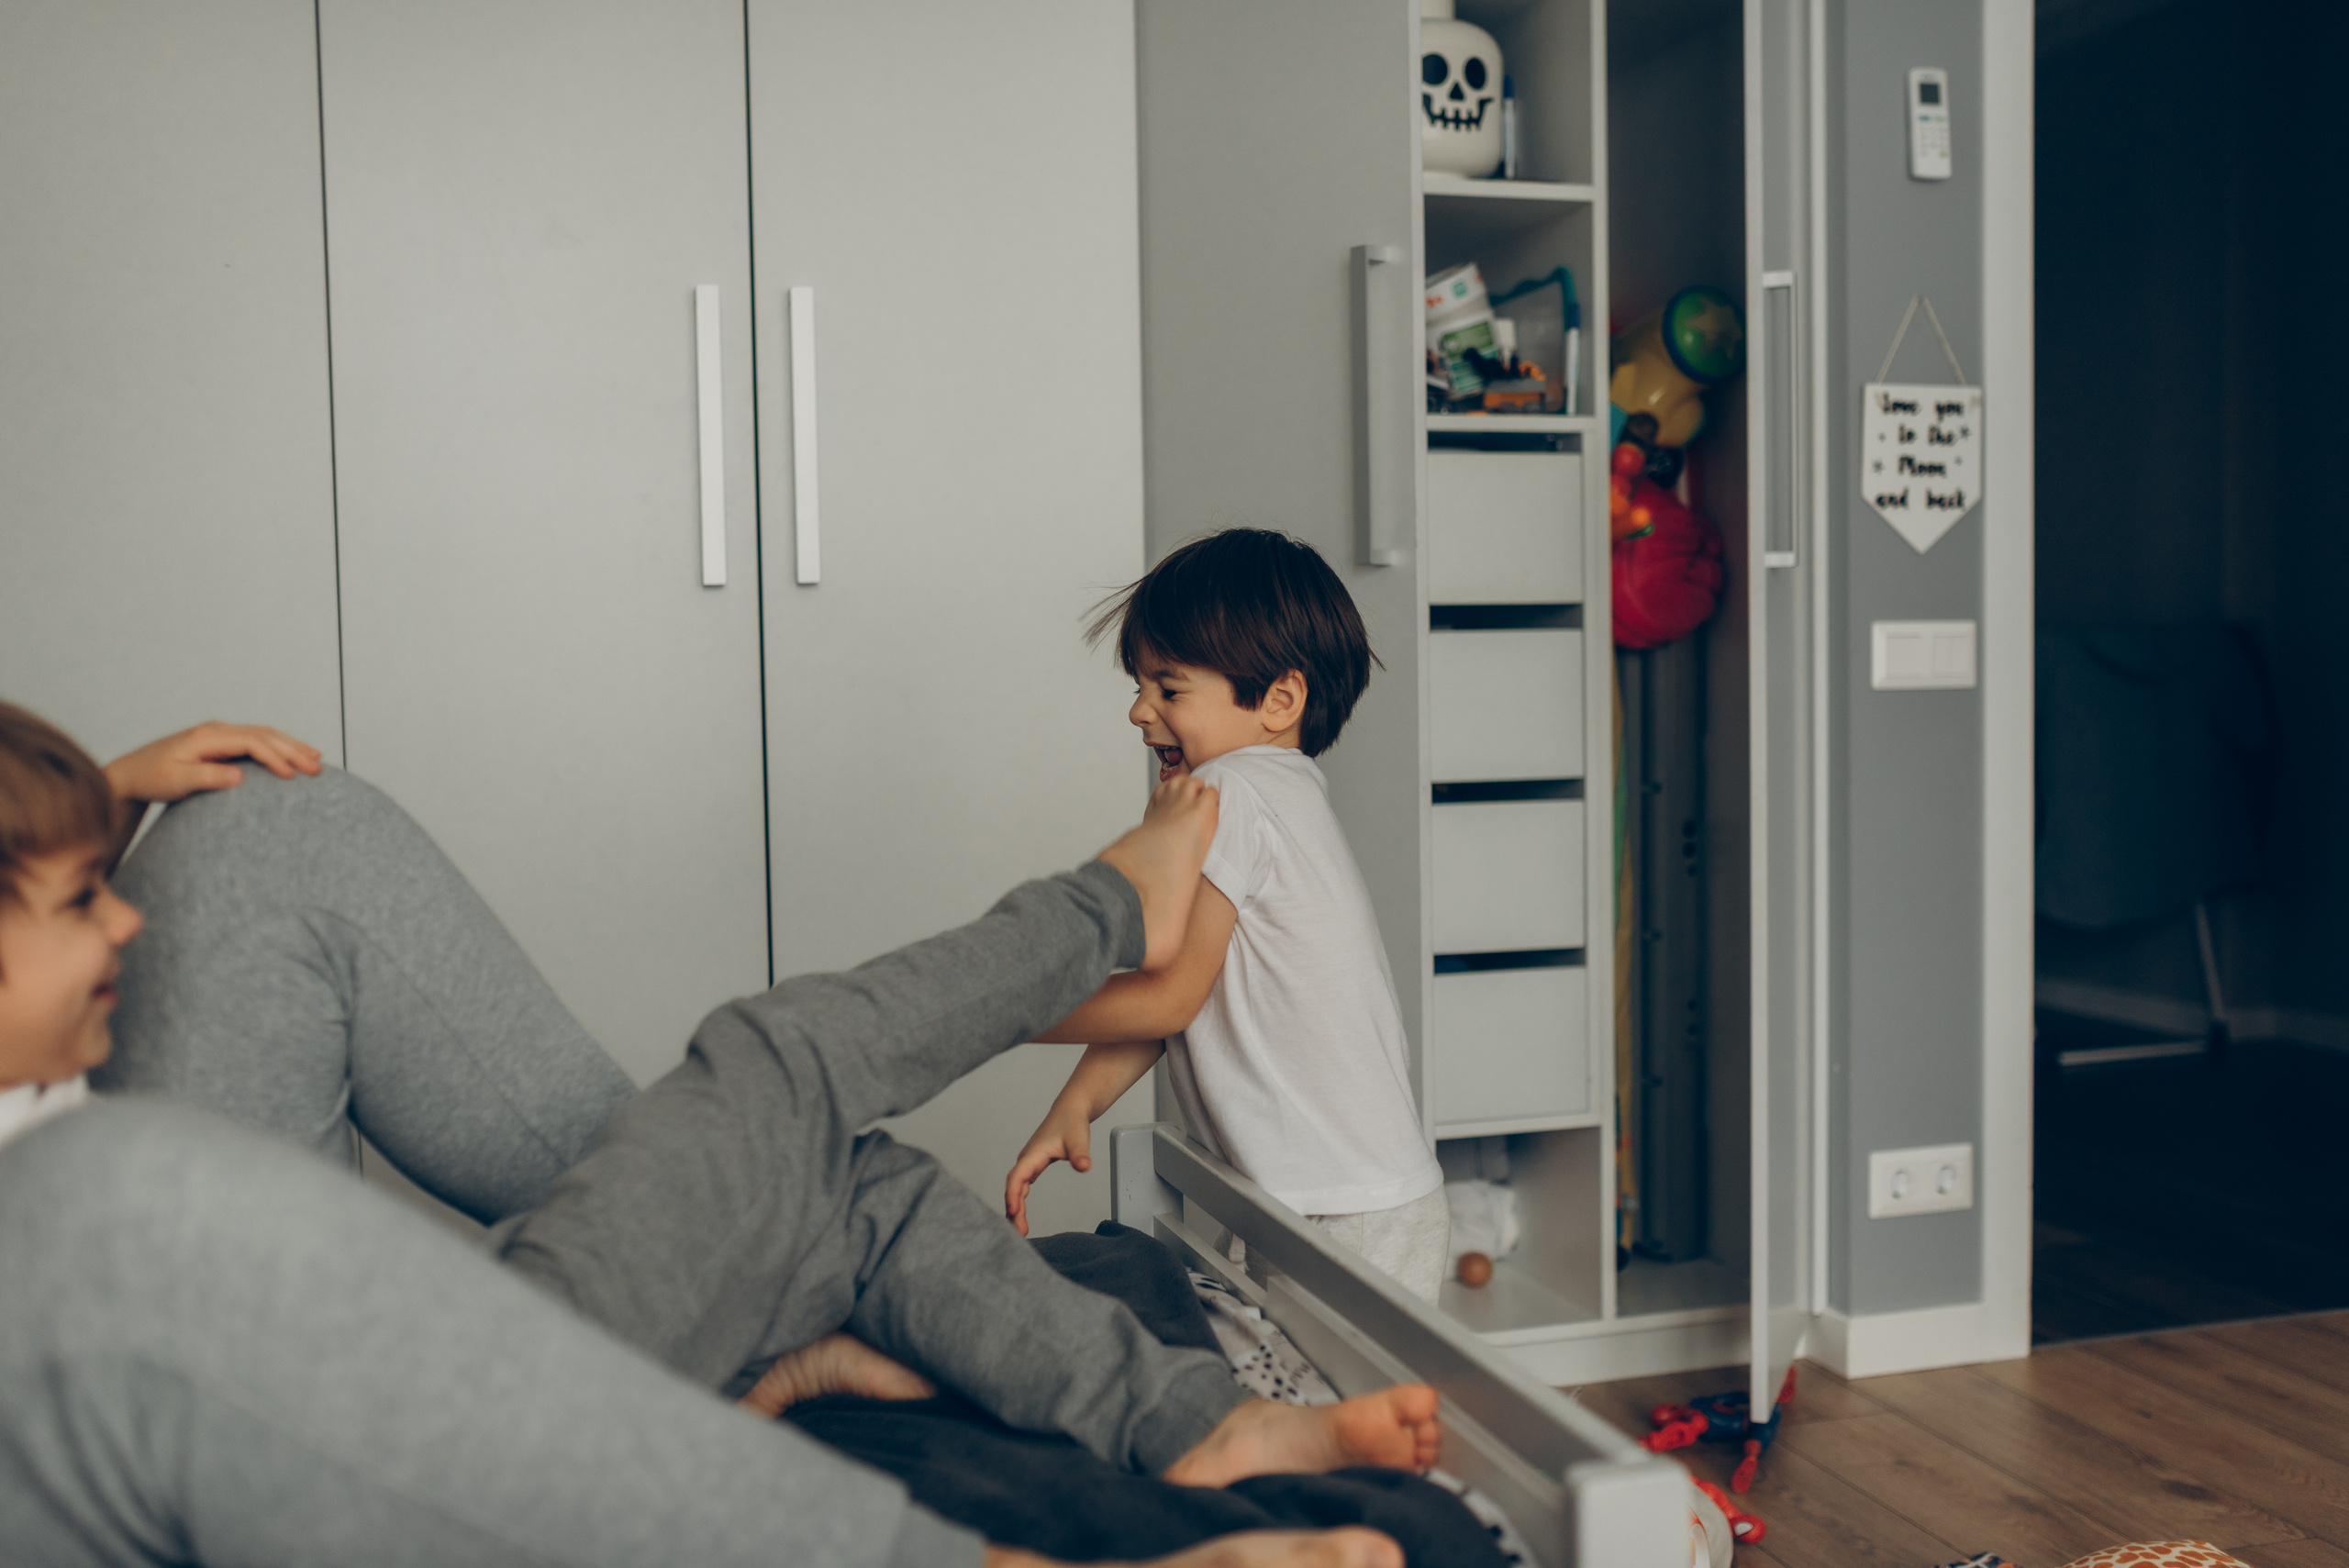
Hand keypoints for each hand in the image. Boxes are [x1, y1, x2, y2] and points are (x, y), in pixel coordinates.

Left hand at [104, 722, 323, 803]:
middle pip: (264, 734)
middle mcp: (216, 730)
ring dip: (291, 746)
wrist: (129, 774)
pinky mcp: (220, 742)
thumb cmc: (150, 779)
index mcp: (207, 736)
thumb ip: (207, 778)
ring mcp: (219, 734)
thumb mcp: (176, 782)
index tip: (292, 777)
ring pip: (264, 734)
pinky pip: (256, 740)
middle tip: (317, 769)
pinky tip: (292, 754)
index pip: (252, 742)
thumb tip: (240, 775)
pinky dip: (278, 746)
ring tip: (316, 759)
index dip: (275, 758)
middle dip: (293, 750)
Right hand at [1005, 1100, 1093, 1236]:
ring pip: (1016, 1189)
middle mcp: (1026, 1159)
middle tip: (1020, 1232)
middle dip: (1014, 1209)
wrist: (1070, 1111)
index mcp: (1033, 1154)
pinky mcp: (1033, 1166)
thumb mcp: (1078, 1138)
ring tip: (1020, 1230)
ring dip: (1015, 1208)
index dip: (1013, 1195)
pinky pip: (1021, 1187)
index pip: (1017, 1177)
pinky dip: (1020, 1201)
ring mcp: (1029, 1163)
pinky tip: (1021, 1216)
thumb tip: (1084, 1167)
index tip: (1014, 1212)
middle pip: (1014, 1187)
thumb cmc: (1072, 1123)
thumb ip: (1080, 1154)